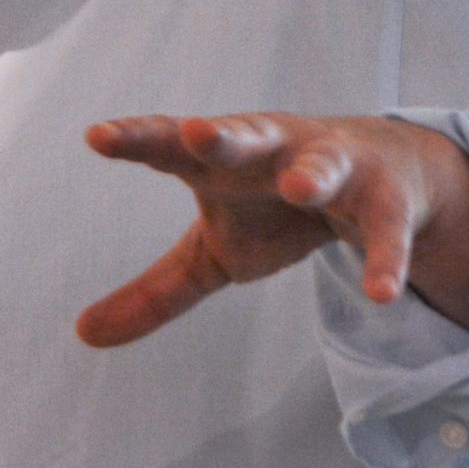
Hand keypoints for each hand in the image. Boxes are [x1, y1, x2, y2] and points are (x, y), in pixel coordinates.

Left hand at [75, 111, 468, 347]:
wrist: (380, 175)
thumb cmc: (273, 207)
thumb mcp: (214, 252)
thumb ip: (156, 290)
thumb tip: (82, 334)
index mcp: (222, 158)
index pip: (171, 145)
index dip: (137, 139)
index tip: (97, 137)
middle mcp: (275, 149)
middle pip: (245, 136)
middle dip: (223, 135)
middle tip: (195, 133)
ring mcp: (334, 167)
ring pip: (323, 166)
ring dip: (312, 174)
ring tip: (299, 188)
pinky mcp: (385, 200)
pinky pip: (385, 231)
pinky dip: (384, 259)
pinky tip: (381, 293)